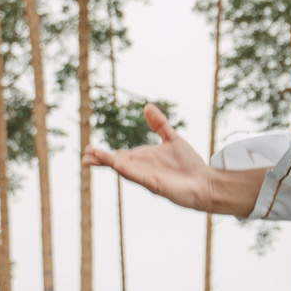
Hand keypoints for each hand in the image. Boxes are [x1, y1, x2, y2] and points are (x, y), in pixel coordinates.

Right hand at [83, 104, 266, 215]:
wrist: (206, 182)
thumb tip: (147, 106)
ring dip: (109, 164)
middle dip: (101, 160)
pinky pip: (139, 176)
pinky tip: (116, 165)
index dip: (104, 153)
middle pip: (117, 163)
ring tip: (92, 160)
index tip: (88, 149)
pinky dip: (127, 170)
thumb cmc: (189, 164)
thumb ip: (159, 124)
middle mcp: (142, 168)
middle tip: (84, 157)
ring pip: (124, 170)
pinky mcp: (156, 185)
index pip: (119, 155)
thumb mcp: (172, 138)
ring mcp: (148, 177)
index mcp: (143, 158)